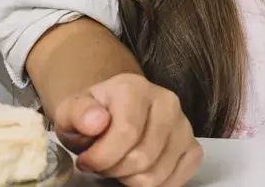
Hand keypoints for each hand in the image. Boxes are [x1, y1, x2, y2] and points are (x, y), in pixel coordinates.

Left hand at [53, 73, 201, 186]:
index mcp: (134, 87)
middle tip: (100, 165)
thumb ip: (77, 113)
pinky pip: (175, 181)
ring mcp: (184, 126)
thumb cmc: (91, 116)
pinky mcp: (193, 148)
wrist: (110, 114)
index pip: (126, 132)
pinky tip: (136, 171)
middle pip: (142, 157)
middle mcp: (166, 102)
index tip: (85, 161)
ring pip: (157, 174)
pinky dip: (152, 184)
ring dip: (130, 179)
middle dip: (113, 169)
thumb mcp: (71, 111)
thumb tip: (96, 121)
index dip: (102, 156)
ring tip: (117, 165)